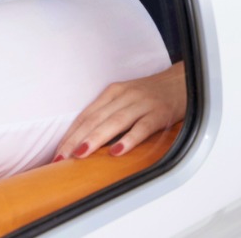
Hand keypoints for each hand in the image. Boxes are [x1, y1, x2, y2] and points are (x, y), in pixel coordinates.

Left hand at [54, 62, 186, 159]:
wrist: (183, 81)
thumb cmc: (150, 94)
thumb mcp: (126, 97)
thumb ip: (108, 113)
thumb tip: (84, 141)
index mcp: (114, 92)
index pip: (86, 115)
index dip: (71, 134)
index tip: (57, 153)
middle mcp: (126, 96)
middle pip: (96, 118)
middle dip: (77, 139)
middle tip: (62, 158)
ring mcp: (143, 104)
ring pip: (116, 122)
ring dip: (96, 138)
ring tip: (81, 154)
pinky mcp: (159, 113)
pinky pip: (142, 128)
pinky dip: (129, 139)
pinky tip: (117, 151)